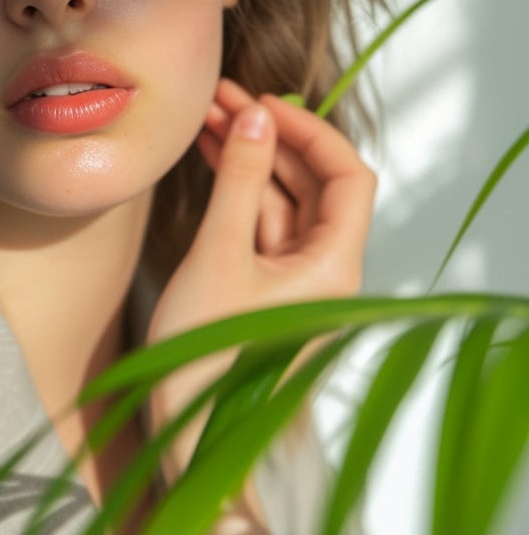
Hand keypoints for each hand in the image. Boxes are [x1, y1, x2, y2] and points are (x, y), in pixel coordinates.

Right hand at [147, 78, 375, 485]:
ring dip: (248, 158)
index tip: (265, 102)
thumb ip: (239, 180)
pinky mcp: (262, 287)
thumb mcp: (218, 256)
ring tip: (206, 118)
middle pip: (312, 184)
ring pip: (281, 201)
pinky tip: (210, 156)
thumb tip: (257, 117)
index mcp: (335, 268)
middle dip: (270, 136)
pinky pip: (258, 225)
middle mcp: (325, 272)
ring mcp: (293, 280)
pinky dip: (236, 190)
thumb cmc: (204, 361)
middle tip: (221, 99)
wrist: (186, 435)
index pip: (349, 177)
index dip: (311, 130)